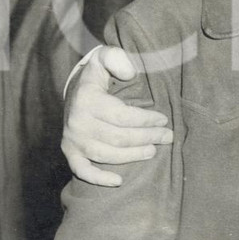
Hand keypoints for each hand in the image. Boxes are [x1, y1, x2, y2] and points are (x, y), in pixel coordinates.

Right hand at [61, 45, 173, 187]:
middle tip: (168, 136)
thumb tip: (130, 73)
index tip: (164, 119)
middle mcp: (77, 122)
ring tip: (153, 151)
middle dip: (147, 138)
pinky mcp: (70, 153)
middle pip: (118, 137)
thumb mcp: (105, 58)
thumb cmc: (99, 76)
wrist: (76, 91)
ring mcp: (73, 140)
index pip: (123, 116)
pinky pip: (82, 170)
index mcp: (87, 99)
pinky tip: (119, 181)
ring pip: (107, 155)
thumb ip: (116, 58)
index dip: (146, 120)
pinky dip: (99, 179)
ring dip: (133, 156)